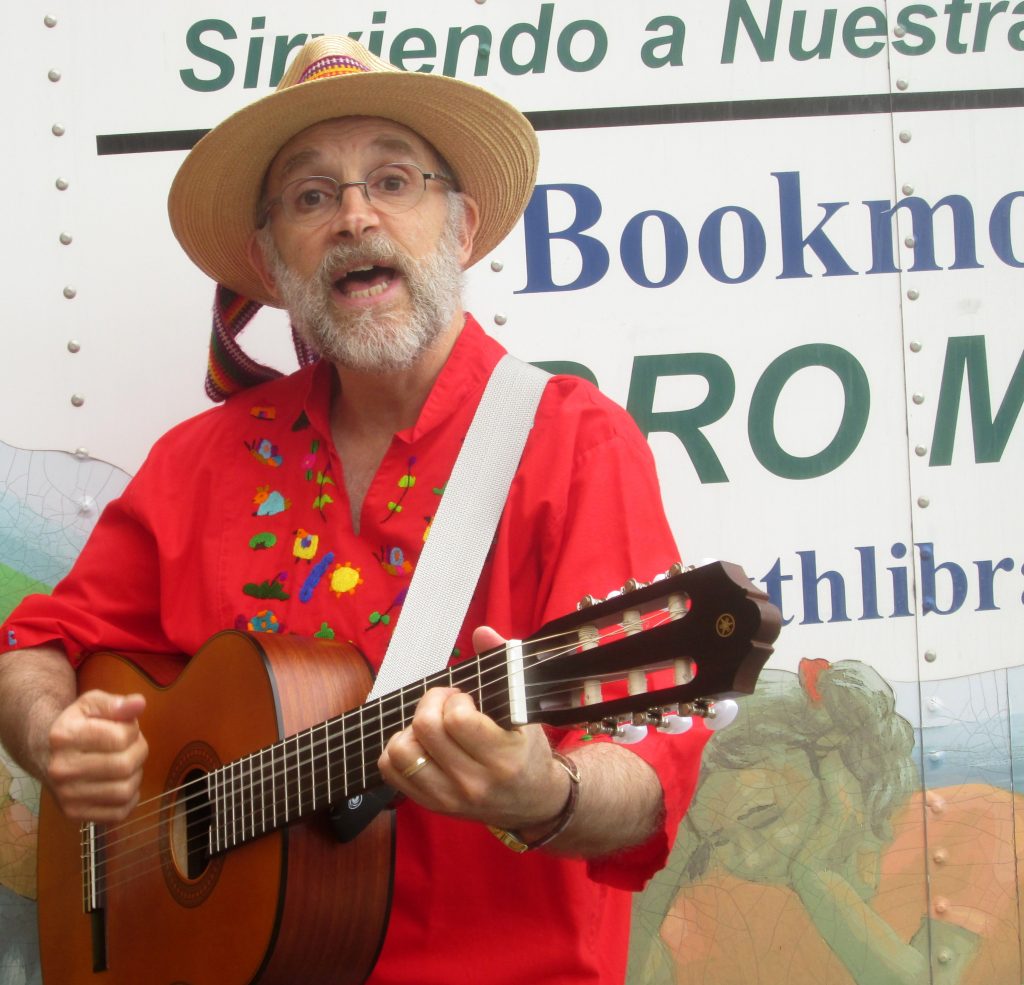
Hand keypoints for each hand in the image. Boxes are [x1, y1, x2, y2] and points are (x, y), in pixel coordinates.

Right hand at [45, 690, 148, 822]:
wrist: (46, 752)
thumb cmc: (77, 725)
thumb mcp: (91, 704)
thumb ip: (116, 703)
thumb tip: (139, 703)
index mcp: (64, 737)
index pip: (120, 737)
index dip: (133, 730)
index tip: (126, 728)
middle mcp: (61, 769)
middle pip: (124, 766)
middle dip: (138, 752)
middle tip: (131, 746)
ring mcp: (66, 795)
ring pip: (124, 791)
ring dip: (135, 775)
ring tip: (127, 763)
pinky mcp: (74, 813)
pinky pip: (118, 813)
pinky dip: (130, 798)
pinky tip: (122, 782)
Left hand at [377, 627, 568, 831]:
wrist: (533, 801)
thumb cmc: (528, 750)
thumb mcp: (524, 709)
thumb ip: (504, 665)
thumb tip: (482, 631)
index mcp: (503, 756)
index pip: (457, 718)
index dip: (454, 698)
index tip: (465, 698)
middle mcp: (474, 781)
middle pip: (424, 729)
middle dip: (431, 703)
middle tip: (446, 704)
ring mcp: (450, 797)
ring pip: (402, 751)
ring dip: (411, 729)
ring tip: (432, 726)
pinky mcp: (432, 805)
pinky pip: (391, 771)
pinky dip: (398, 750)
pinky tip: (420, 743)